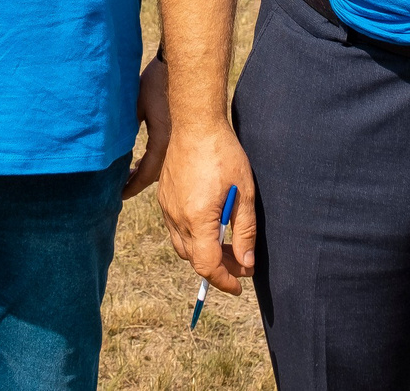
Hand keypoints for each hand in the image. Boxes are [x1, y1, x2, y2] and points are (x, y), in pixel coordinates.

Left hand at [123, 54, 171, 199]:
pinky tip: (144, 159)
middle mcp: (174, 145)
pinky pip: (168, 155)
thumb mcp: (136, 105)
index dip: (131, 186)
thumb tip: (115, 146)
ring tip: (131, 174)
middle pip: (155, 174)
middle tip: (122, 186)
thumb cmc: (156, 81)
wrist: (182, 67)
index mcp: (162, 141)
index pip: (145, 173)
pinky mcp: (182, 133)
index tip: (120, 194)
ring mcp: (180, 140)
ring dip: (147, 171)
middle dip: (138, 181)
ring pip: (163, 166)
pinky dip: (155, 160)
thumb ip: (127, 128)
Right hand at [156, 119, 257, 295]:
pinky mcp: (164, 197)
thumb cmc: (224, 154)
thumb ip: (245, 232)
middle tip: (241, 262)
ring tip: (228, 245)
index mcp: (197, 218)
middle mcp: (176, 217)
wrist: (195, 123)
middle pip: (194, 259)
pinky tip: (210, 225)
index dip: (224, 281)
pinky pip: (176, 228)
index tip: (239, 286)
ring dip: (204, 252)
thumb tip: (246, 263)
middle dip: (218, 267)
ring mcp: (167, 207)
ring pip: (182, 245)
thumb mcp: (243, 193)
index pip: (207, 266)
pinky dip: (193, 236)